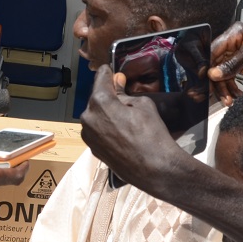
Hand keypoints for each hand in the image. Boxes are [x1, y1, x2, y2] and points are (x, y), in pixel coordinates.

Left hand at [78, 66, 190, 195]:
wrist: (155, 170)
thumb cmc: (152, 134)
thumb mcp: (142, 105)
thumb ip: (125, 92)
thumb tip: (117, 81)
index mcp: (99, 102)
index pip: (101, 77)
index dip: (109, 72)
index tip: (114, 71)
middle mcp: (87, 118)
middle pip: (96, 97)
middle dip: (108, 95)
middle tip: (124, 96)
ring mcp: (88, 135)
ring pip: (95, 115)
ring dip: (106, 112)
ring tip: (125, 117)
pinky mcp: (93, 149)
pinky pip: (97, 130)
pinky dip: (106, 127)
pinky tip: (121, 132)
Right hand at [207, 23, 242, 104]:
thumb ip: (234, 62)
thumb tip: (213, 73)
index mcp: (237, 32)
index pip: (215, 47)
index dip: (209, 64)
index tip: (207, 78)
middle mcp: (235, 42)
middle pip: (215, 62)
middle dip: (217, 80)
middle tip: (221, 95)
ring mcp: (236, 56)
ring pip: (220, 74)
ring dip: (223, 88)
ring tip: (229, 100)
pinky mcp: (240, 68)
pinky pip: (227, 80)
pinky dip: (229, 90)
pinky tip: (235, 97)